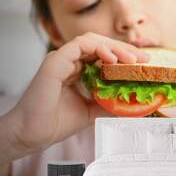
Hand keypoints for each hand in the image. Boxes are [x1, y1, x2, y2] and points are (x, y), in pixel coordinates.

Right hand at [5, 32, 148, 152]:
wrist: (32, 134)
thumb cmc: (55, 123)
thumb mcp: (91, 112)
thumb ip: (108, 104)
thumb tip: (131, 104)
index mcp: (76, 71)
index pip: (103, 56)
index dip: (123, 57)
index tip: (142, 65)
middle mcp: (69, 62)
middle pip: (100, 45)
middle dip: (124, 50)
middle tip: (143, 60)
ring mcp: (61, 59)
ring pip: (92, 41)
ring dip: (114, 47)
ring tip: (132, 59)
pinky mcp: (55, 61)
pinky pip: (79, 45)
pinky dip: (98, 48)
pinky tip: (112, 59)